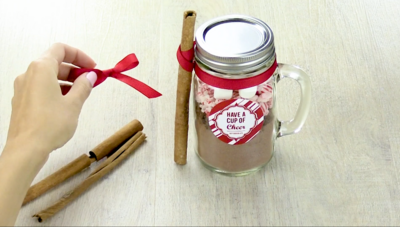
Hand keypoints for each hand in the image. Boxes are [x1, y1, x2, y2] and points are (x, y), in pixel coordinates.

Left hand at [5, 43, 97, 159]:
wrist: (26, 149)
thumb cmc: (50, 124)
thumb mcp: (73, 104)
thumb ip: (83, 86)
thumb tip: (90, 76)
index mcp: (41, 69)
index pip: (61, 49)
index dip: (80, 56)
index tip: (93, 68)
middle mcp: (28, 74)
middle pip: (54, 62)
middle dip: (74, 70)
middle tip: (90, 82)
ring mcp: (22, 88)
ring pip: (47, 76)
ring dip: (66, 81)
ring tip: (80, 95)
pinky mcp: (21, 101)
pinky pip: (40, 87)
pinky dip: (55, 89)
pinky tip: (66, 104)